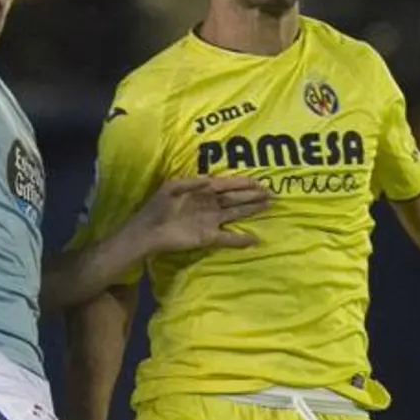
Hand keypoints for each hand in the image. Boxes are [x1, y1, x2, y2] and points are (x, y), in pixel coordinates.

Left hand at [133, 178, 270, 256]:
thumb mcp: (173, 187)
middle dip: (253, 196)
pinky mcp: (207, 237)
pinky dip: (240, 239)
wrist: (147, 231)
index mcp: (202, 190)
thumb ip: (193, 183)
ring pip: (236, 214)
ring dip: (252, 210)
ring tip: (269, 205)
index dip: (244, 183)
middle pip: (236, 199)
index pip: (227, 185)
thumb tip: (212, 179)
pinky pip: (228, 238)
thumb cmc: (157, 206)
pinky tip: (255, 240)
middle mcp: (210, 205)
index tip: (260, 182)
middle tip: (272, 194)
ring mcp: (210, 221)